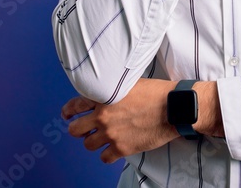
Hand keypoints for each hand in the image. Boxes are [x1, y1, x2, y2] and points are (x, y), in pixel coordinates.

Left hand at [62, 78, 178, 163]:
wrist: (173, 108)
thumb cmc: (156, 92)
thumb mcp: (130, 83)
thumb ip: (114, 89)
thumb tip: (108, 93)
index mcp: (103, 96)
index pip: (75, 104)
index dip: (68, 111)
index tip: (68, 115)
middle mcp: (103, 116)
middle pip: (75, 129)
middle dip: (78, 130)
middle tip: (83, 130)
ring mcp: (111, 133)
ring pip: (88, 144)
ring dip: (94, 141)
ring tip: (102, 139)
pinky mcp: (122, 148)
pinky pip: (104, 158)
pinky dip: (107, 155)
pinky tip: (113, 149)